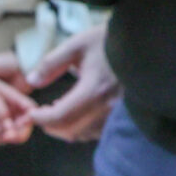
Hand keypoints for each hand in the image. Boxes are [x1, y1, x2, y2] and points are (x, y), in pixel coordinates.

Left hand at [23, 26, 118, 143]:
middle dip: (51, 126)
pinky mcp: (124, 115)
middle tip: (41, 114)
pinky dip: (83, 127)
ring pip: (85, 134)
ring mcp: (117, 114)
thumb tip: (31, 81)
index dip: (42, 119)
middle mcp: (107, 107)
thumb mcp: (76, 45)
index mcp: (94, 89)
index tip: (31, 113)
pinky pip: (99, 131)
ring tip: (58, 110)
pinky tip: (77, 112)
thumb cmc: (109, 41)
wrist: (143, 44)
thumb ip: (51, 64)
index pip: (60, 117)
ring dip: (67, 127)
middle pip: (71, 131)